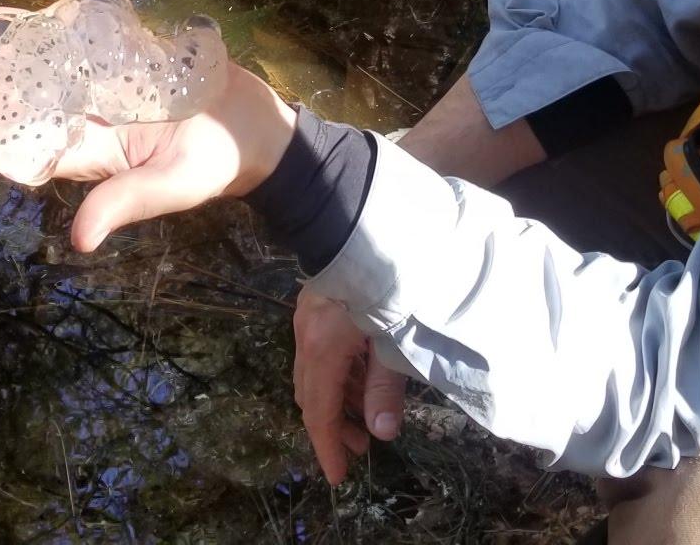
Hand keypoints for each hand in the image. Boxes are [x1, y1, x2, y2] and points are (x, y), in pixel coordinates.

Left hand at [0, 48, 298, 252]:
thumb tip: (81, 240)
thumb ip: (125, 204)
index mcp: (78, 158)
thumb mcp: (172, 186)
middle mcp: (70, 122)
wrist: (252, 125)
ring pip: (14, 77)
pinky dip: (17, 34)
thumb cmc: (213, 162)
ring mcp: (84, 89)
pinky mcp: (104, 57)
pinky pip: (50, 44)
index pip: (6, 155)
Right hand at [293, 290, 403, 483]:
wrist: (359, 222)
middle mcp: (306, 337)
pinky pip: (321, 352)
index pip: (318, 412)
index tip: (338, 477)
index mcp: (322, 349)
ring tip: (368, 414)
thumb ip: (386, 387)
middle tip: (362, 447)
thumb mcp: (393, 338)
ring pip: (316, 374)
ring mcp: (308, 318)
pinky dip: (340, 374)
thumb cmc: (387, 283)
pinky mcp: (317, 305)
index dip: (327, 448)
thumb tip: (382, 432)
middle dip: (334, 425)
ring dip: (338, 399)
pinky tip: (364, 376)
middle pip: (311, 395)